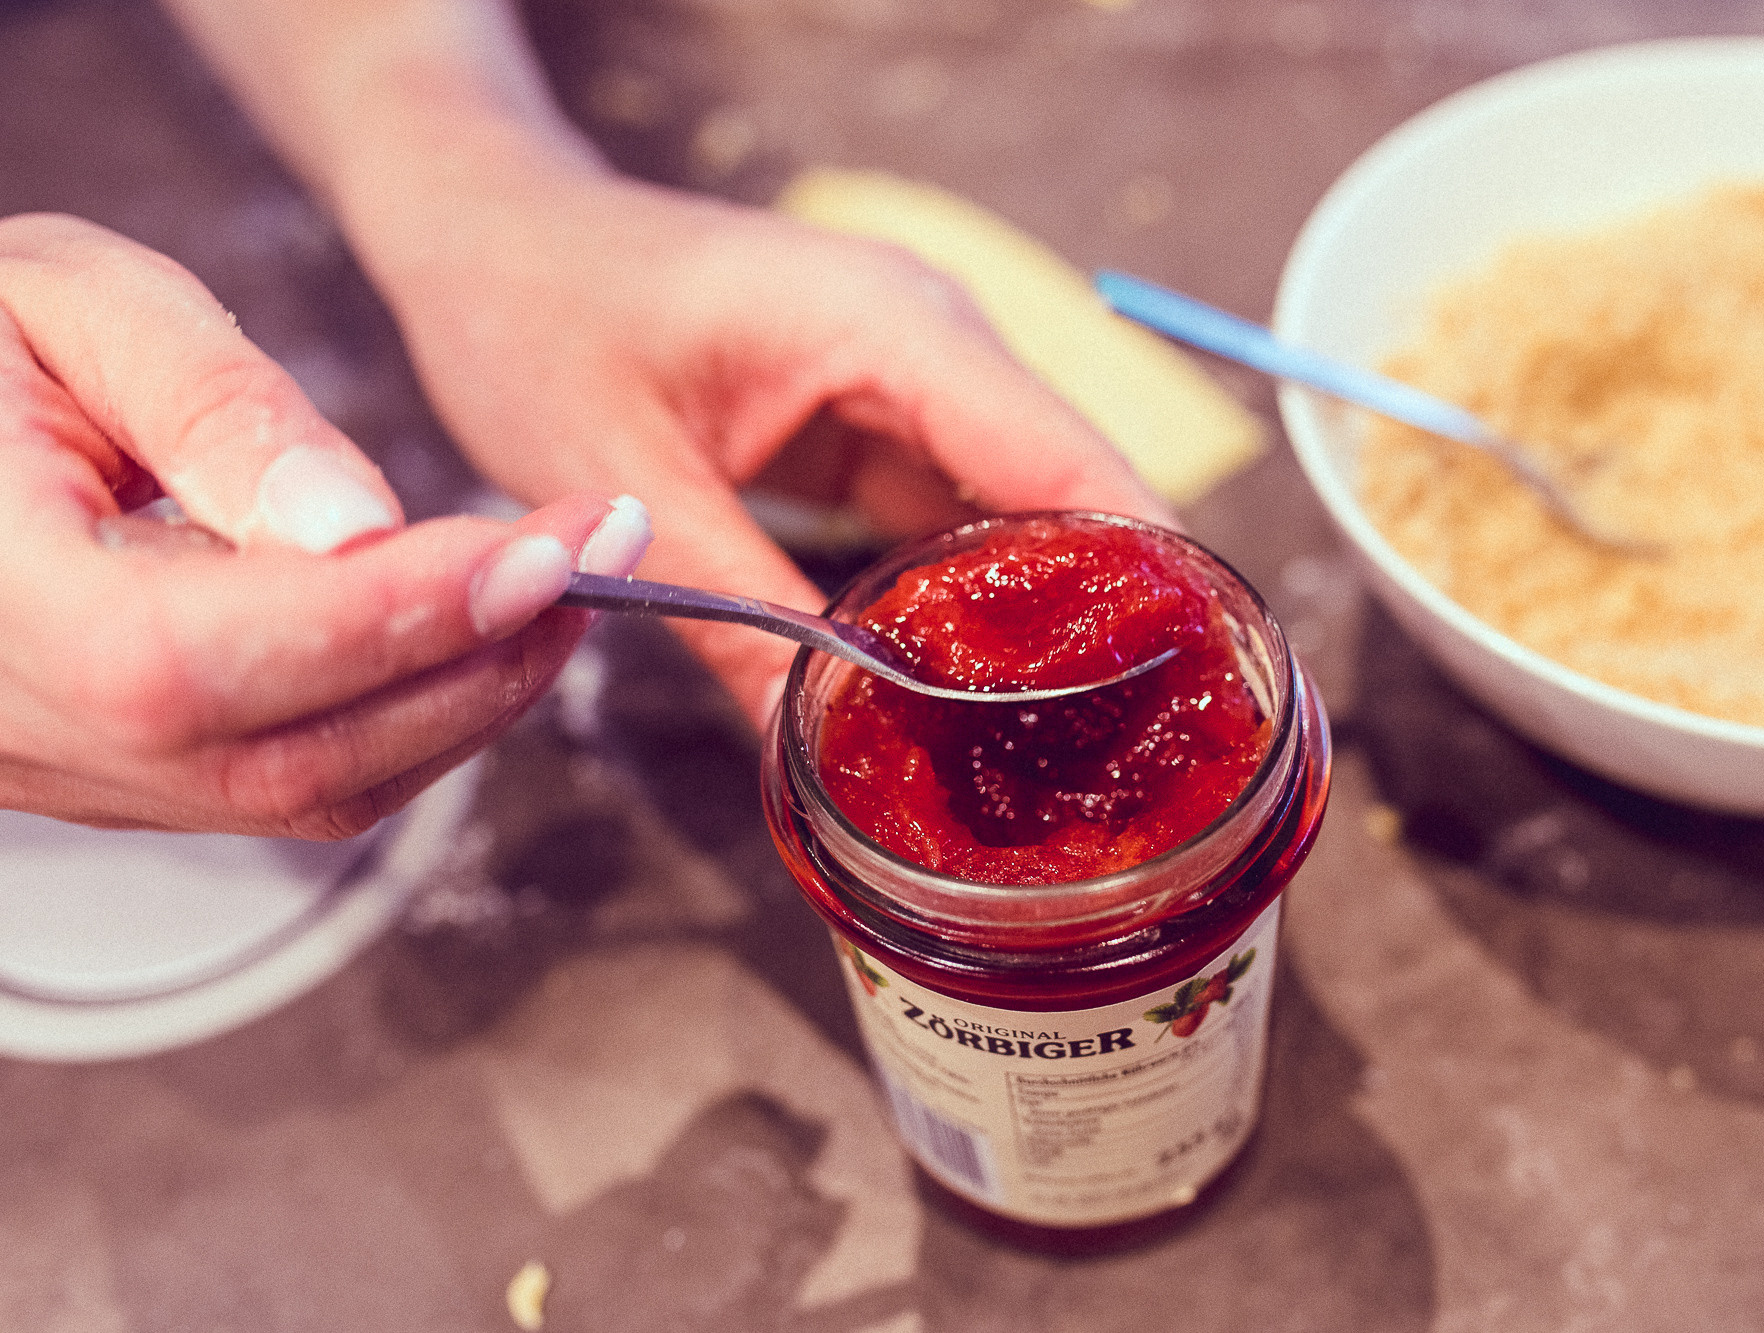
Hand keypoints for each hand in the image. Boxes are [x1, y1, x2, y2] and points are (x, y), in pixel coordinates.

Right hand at [0, 213, 652, 837]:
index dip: (404, 615)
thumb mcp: (71, 309)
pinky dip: (414, 718)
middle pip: (296, 756)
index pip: (212, 657)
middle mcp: (30, 726)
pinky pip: (297, 786)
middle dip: (482, 658)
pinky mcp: (128, 780)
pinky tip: (477, 631)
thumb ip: (214, 410)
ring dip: (469, 697)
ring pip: (317, 794)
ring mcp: (78, 775)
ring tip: (562, 581)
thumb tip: (361, 531)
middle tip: (603, 550)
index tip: (553, 546)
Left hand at [344, 155, 1173, 721]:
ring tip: (1054, 751)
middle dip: (1097, 624)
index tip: (1188, 697)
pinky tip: (960, 691)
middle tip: (1115, 769)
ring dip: (1033, 622)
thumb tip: (812, 758)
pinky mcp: (880, 416)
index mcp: (889, 327)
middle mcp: (932, 340)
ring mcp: (915, 377)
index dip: (1143, 583)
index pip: (1069, 463)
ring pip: (1020, 516)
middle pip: (1071, 495)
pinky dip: (964, 602)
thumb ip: (728, 615)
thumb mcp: (620, 479)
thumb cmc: (535, 309)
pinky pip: (954, 519)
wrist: (490, 231)